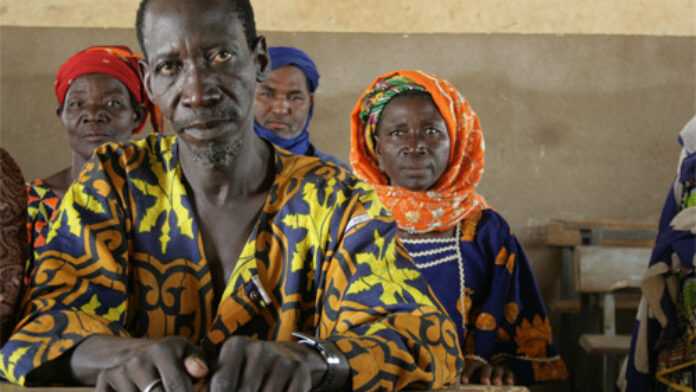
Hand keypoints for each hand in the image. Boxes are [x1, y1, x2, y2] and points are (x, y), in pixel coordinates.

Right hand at [94, 336, 207, 391]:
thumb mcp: (187, 355)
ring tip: (154, 388)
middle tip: (165, 389)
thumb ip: (198, 364)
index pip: (176, 387)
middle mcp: (138, 360)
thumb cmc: (171, 358)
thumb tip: (200, 371)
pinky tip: (139, 390)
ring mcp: (118, 372)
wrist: (134, 353)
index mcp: (163, 351)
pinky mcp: (104, 382)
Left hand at [209, 336, 326, 391]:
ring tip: (257, 391)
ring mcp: (282, 360)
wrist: (284, 359)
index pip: (223, 383)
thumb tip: (193, 384)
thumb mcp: (222, 368)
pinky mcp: (299, 371)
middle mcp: (259, 348)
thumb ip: (205, 378)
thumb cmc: (242, 370)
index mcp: (235, 346)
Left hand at [461, 358, 514, 385]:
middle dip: (485, 375)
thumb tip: (471, 390)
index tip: (464, 381)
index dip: (467, 373)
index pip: (472, 367)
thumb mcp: (477, 383)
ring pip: (498, 370)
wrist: (499, 379)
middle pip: (486, 368)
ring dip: (497, 376)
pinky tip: (509, 384)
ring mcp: (499, 369)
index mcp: (478, 368)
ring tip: (497, 383)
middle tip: (485, 382)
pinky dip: (509, 378)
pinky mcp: (509, 373)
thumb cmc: (483, 383)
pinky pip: (509, 374)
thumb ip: (474, 387)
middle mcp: (488, 367)